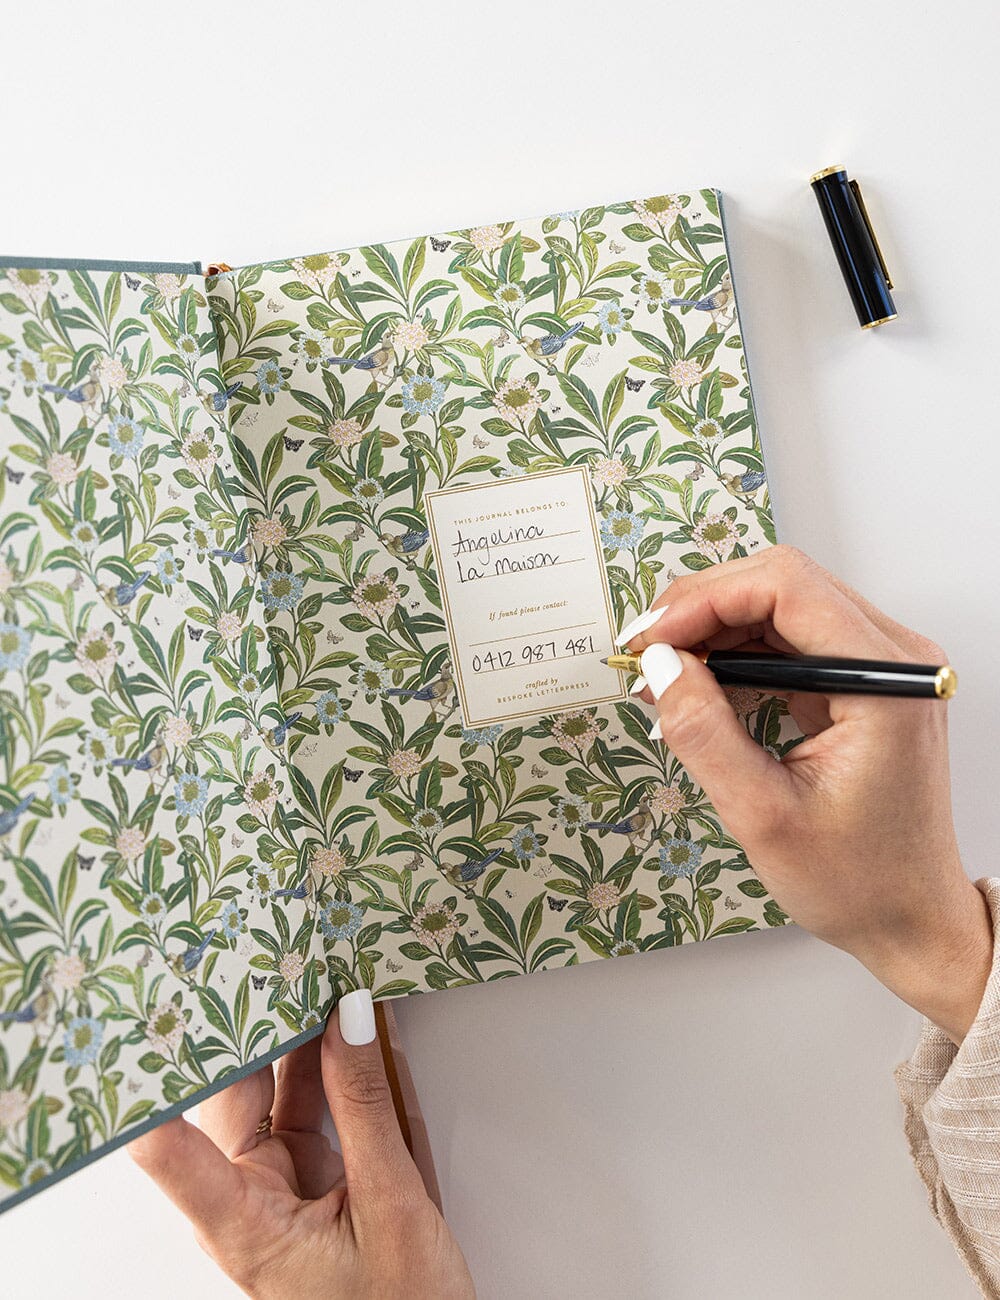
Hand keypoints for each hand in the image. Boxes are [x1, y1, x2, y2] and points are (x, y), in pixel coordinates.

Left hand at [129, 991, 474, 1298]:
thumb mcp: (391, 1204)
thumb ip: (366, 1107)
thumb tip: (348, 1020)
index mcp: (243, 1224)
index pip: (172, 1153)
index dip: (152, 1090)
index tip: (143, 1027)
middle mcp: (247, 1199)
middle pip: (230, 1096)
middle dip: (246, 1029)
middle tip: (266, 958)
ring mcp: (278, 1184)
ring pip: (271, 1090)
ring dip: (291, 1038)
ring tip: (307, 972)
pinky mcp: (310, 1174)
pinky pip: (307, 1103)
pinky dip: (324, 1062)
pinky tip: (338, 1021)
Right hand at [625, 545, 991, 1043]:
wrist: (910, 918)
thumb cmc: (858, 881)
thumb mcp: (761, 814)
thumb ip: (704, 731)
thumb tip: (660, 664)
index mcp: (887, 683)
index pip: (787, 589)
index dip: (705, 600)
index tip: (651, 639)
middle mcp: (895, 658)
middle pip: (782, 583)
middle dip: (702, 608)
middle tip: (646, 653)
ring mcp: (881, 664)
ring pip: (781, 603)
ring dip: (715, 628)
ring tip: (665, 673)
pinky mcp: (861, 680)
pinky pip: (790, 636)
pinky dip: (737, 650)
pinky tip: (701, 683)